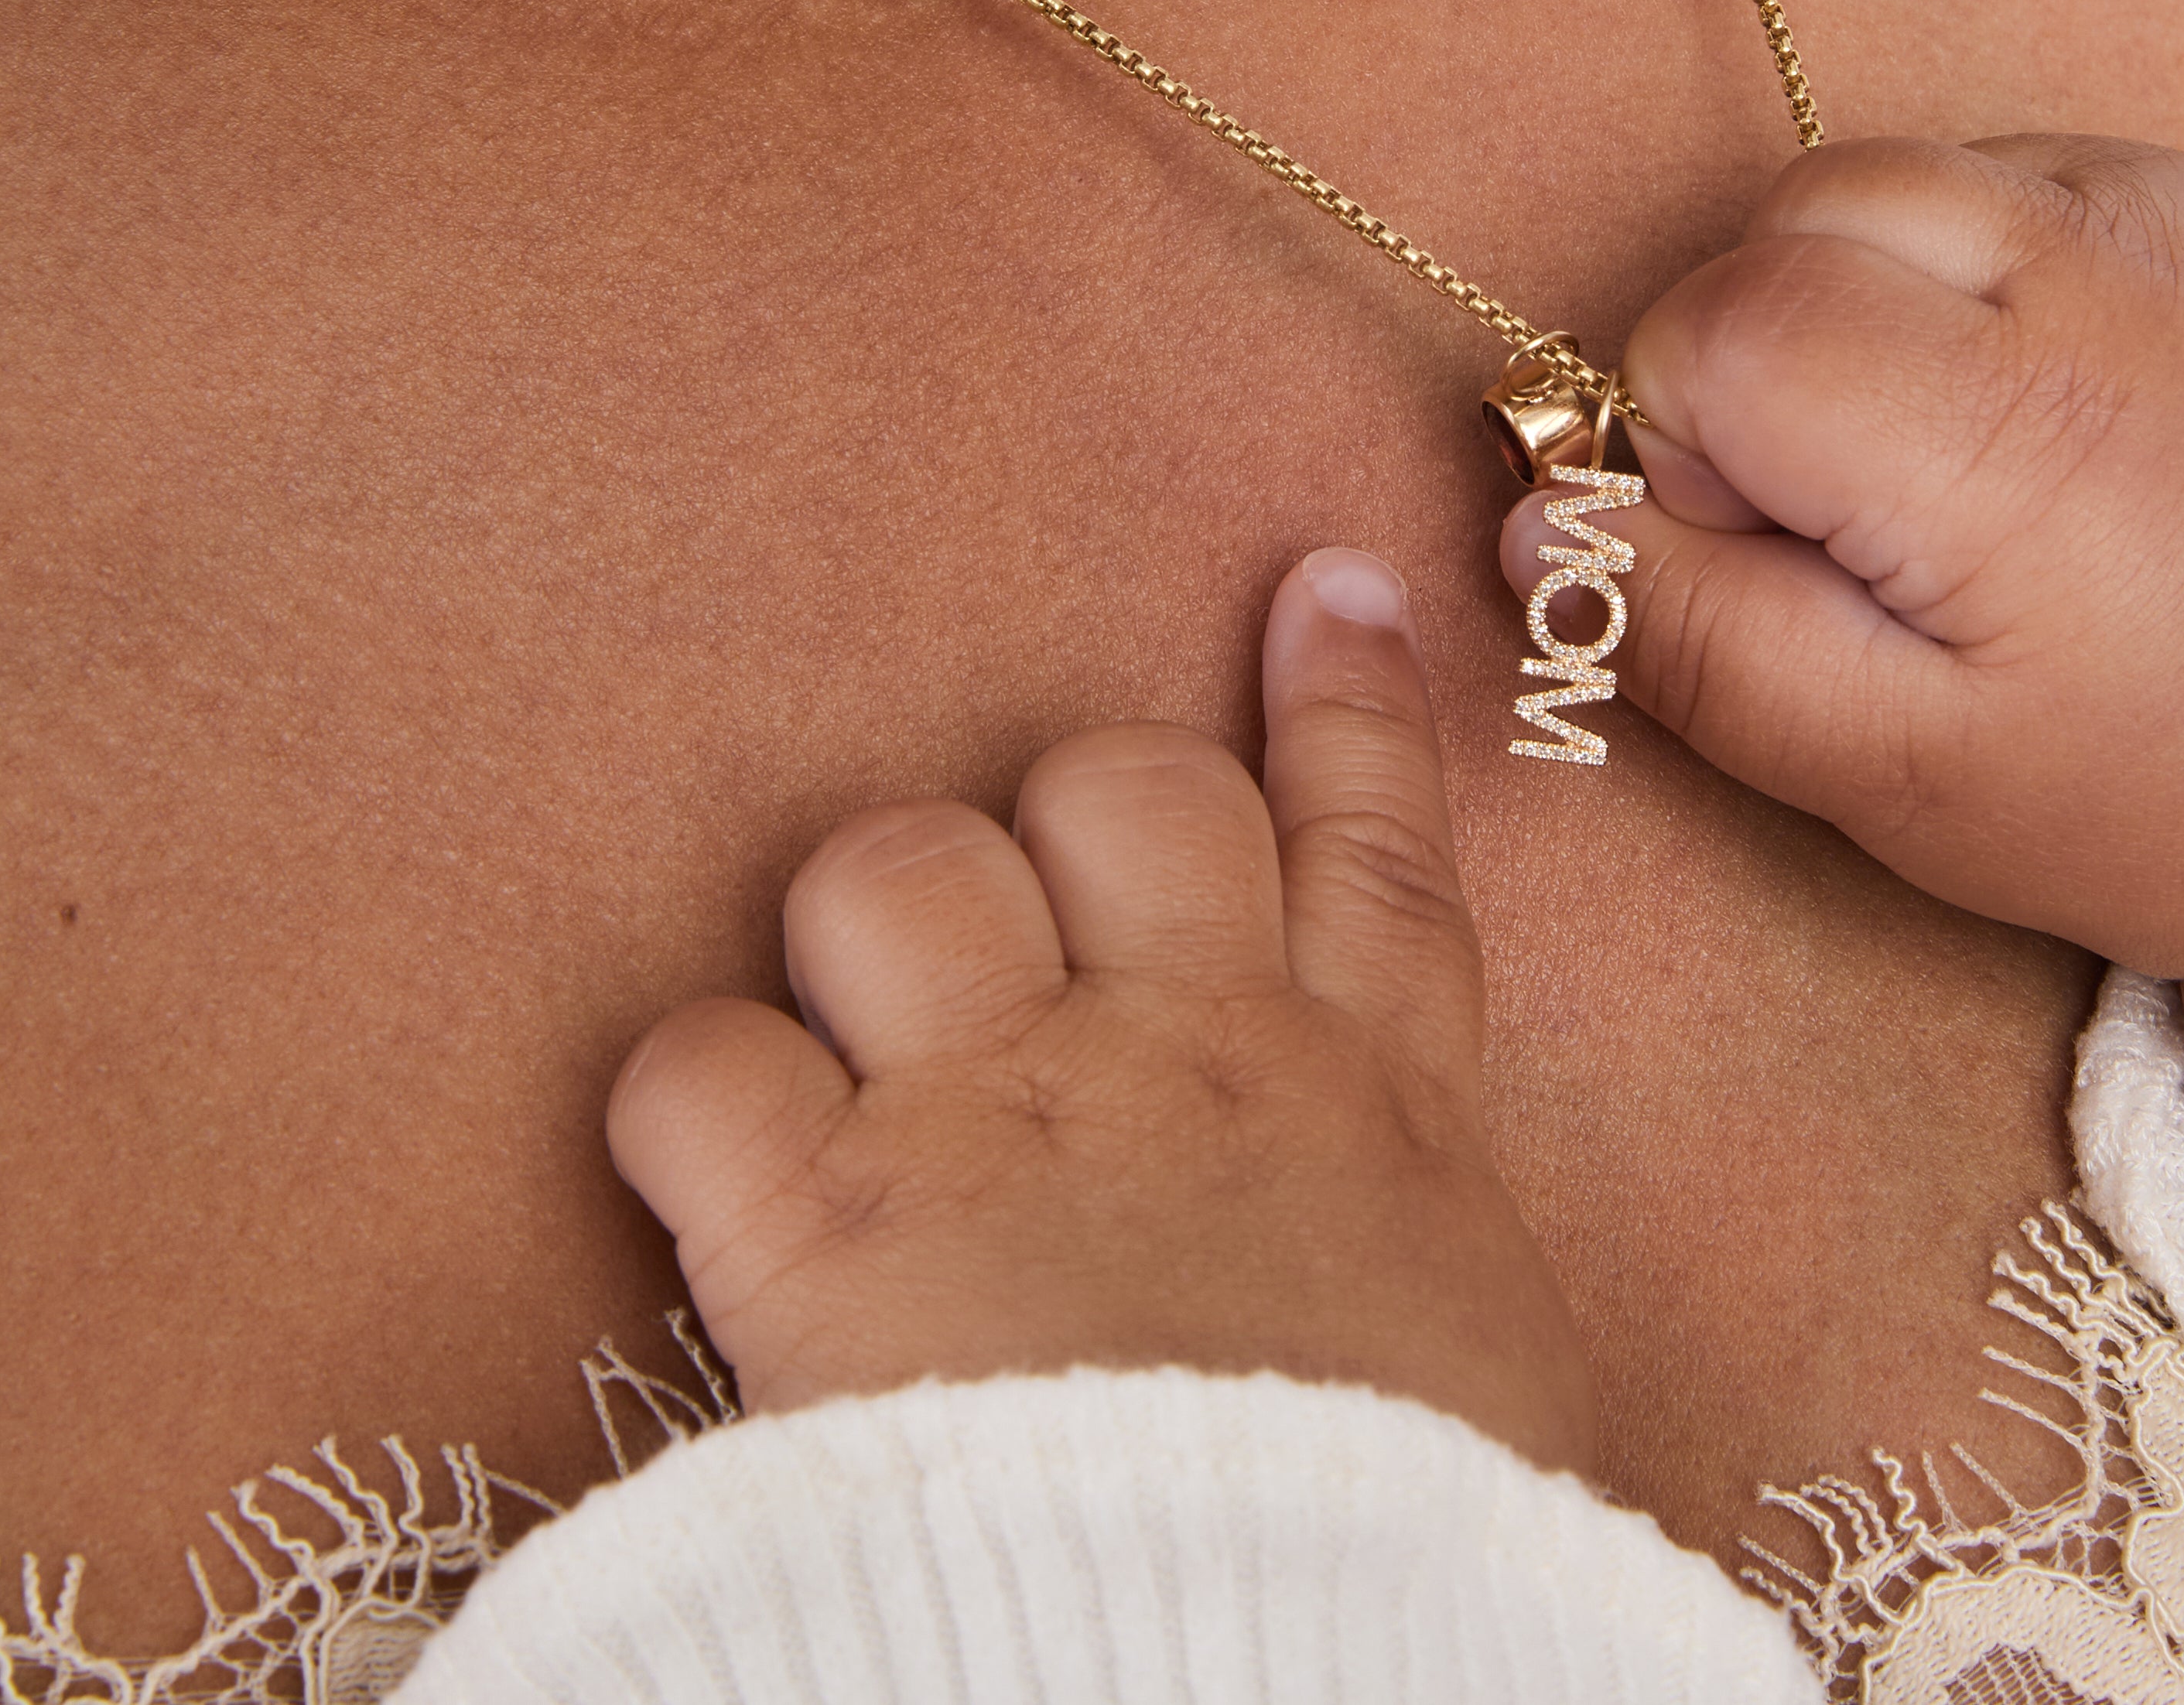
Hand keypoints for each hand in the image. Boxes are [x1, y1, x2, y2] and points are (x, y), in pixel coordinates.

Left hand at [607, 548, 1595, 1472]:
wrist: (1270, 1668)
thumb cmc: (1408, 1564)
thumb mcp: (1491, 1377)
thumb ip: (1436, 1261)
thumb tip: (1430, 1282)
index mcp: (1369, 1105)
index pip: (1373, 844)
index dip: (1349, 700)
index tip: (1324, 586)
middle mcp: (1189, 1059)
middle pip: (1123, 794)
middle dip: (1074, 823)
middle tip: (1049, 919)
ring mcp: (1001, 1118)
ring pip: (899, 870)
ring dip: (875, 930)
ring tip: (873, 1028)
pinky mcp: (827, 1224)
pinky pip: (701, 1065)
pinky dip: (692, 1104)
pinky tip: (715, 1163)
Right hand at [1519, 133, 2183, 1399]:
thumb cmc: (2155, 797)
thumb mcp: (1896, 781)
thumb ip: (1693, 640)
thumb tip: (1533, 515)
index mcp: (2017, 441)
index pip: (1721, 321)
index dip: (1695, 438)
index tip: (1785, 548)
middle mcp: (2105, 281)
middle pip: (1794, 216)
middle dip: (1767, 344)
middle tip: (1869, 509)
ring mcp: (2178, 215)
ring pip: (1888, 175)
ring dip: (1863, 292)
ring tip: (1959, 448)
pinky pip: (2006, 169)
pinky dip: (1973, 263)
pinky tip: (2045, 395)